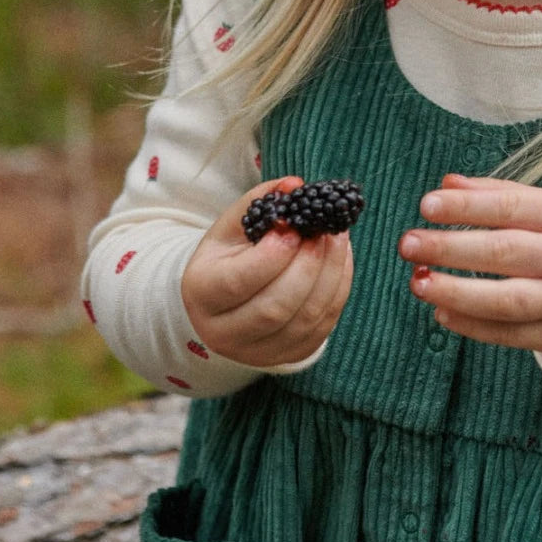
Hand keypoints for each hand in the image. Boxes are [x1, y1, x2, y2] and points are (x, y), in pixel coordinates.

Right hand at [181, 177, 354, 367]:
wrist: (226, 300)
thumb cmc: (229, 254)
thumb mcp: (233, 225)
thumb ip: (262, 201)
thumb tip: (295, 185)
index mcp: (202, 293)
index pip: (240, 281)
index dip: (273, 255)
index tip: (295, 226)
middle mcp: (224, 332)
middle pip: (275, 307)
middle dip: (308, 265)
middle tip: (325, 230)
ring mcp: (258, 351)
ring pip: (305, 319)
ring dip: (330, 274)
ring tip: (338, 238)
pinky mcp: (289, 356)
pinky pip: (323, 326)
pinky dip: (338, 289)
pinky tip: (340, 260)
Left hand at [397, 174, 541, 362]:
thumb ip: (501, 195)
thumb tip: (447, 184)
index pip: (511, 208)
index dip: (466, 207)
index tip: (426, 205)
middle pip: (505, 253)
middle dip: (449, 248)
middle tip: (408, 244)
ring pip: (507, 300)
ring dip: (456, 292)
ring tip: (417, 282)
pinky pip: (511, 335)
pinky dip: (473, 326)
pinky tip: (441, 311)